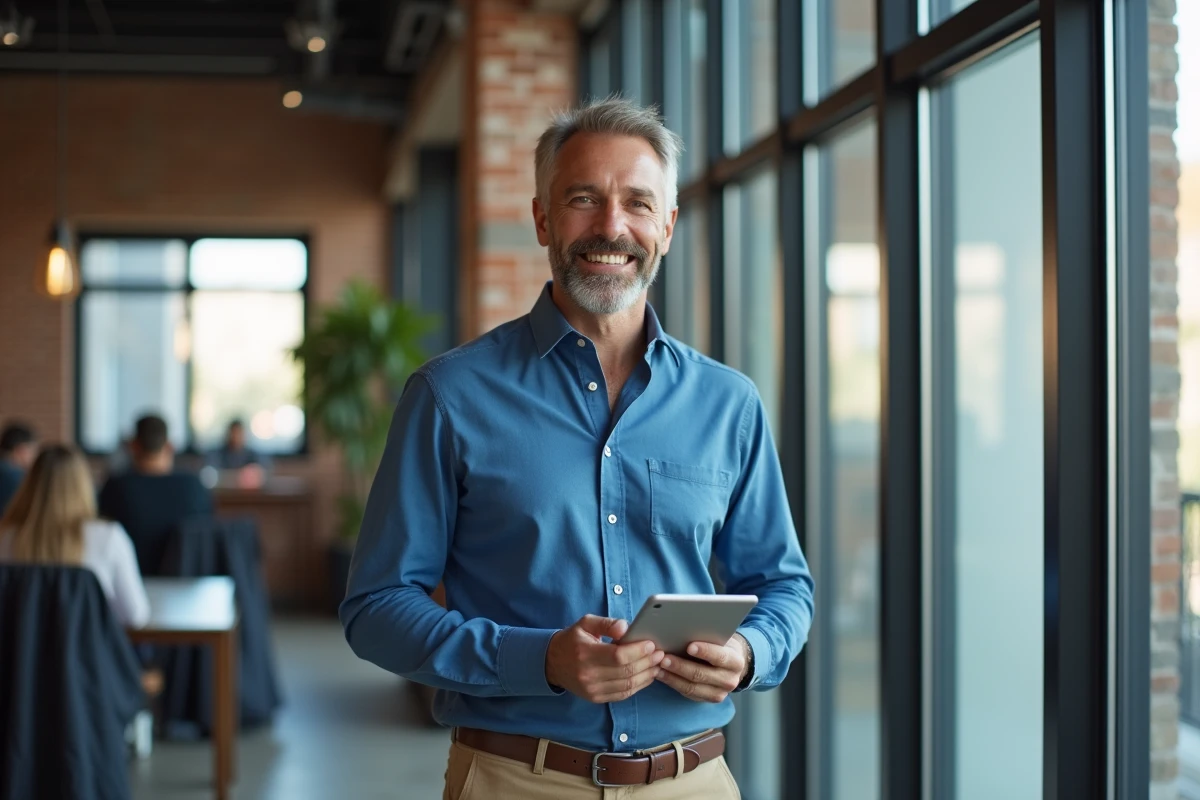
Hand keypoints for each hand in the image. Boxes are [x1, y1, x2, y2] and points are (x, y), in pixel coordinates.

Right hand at [545, 615, 665, 703]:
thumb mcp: (585, 623)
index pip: (618, 656)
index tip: (651, 644)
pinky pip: (622, 694)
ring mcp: (592, 689)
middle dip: (647, 662)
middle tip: (660, 653)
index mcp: (585, 654)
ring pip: (627, 686)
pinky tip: (646, 676)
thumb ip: (606, 623)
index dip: (638, 651)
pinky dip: (638, 686)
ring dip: (646, 675)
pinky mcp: (596, 698)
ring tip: (657, 664)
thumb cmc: (572, 640)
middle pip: (626, 672)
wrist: (552, 663)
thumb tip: (626, 627)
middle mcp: (588, 675)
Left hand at [655, 633, 748, 703]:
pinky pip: (688, 693)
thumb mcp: (720, 638)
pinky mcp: (708, 699)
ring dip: (673, 677)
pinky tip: (662, 674)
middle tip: (664, 658)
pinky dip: (673, 683)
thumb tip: (684, 628)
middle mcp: (730, 680)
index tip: (689, 646)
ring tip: (658, 667)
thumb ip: (708, 636)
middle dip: (681, 666)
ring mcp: (719, 693)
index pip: (720, 657)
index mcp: (735, 661)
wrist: (731, 664)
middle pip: (702, 674)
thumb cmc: (721, 645)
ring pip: (692, 687)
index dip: (705, 651)